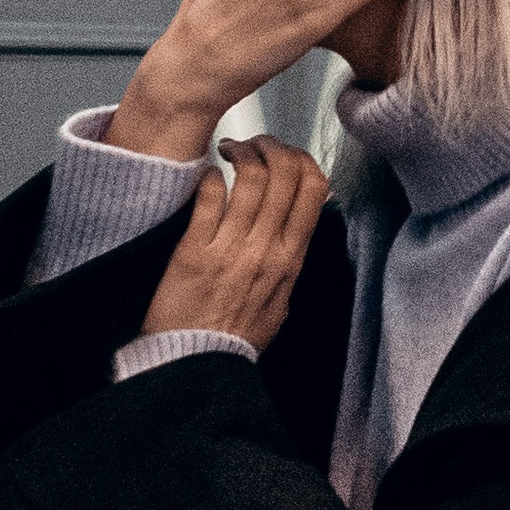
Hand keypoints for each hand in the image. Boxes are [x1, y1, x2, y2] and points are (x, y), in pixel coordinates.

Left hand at [140, 136, 329, 352]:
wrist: (195, 363)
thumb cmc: (233, 336)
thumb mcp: (280, 301)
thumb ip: (290, 262)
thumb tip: (298, 229)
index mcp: (290, 260)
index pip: (315, 190)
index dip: (303, 160)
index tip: (287, 157)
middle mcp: (266, 250)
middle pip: (286, 174)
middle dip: (272, 146)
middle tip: (255, 145)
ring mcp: (231, 249)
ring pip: (251, 178)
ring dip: (241, 153)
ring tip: (229, 151)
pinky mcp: (194, 251)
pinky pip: (209, 197)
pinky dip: (210, 176)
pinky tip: (206, 176)